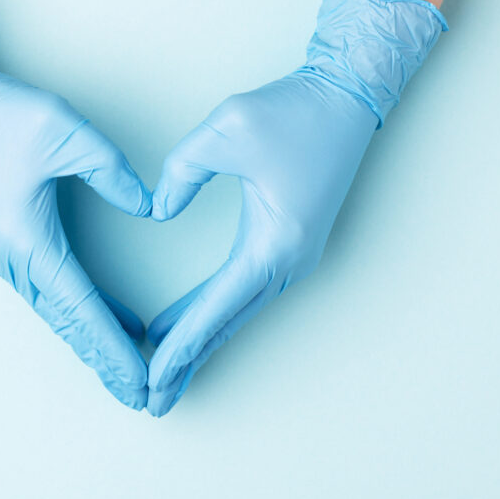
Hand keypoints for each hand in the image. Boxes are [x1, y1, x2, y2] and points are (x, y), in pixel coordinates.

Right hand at [0, 0, 152, 408]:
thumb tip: (151, 209)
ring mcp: (1, 255)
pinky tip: (106, 319)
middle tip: (139, 396)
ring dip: (90, 341)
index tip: (139, 381)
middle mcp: (10, 259)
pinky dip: (76, 312)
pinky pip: (45, 291)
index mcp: (26, 240)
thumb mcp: (66, 131)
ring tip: (126, 369)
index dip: (113, 349)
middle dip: (103, 362)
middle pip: (67, 324)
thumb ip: (113, 173)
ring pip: (55, 312)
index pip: (82, 309)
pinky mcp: (1, 243)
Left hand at [146, 71, 376, 415]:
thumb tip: (158, 212)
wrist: (346, 97)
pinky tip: (187, 326)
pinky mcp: (288, 247)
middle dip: (188, 363)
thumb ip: (181, 174)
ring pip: (237, 314)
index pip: (216, 308)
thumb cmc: (294, 111)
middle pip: (227, 325)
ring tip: (165, 375)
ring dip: (201, 344)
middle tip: (153, 401)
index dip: (181, 345)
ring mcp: (293, 259)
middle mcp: (288, 262)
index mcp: (274, 243)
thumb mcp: (224, 129)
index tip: (153, 376)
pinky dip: (215, 315)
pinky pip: (245, 293)